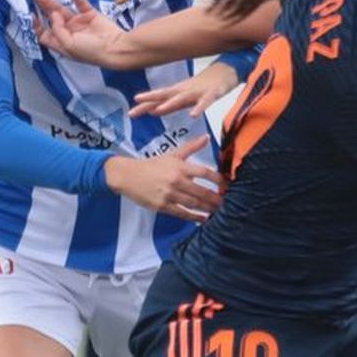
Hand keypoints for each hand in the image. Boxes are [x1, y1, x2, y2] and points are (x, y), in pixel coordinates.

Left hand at [30, 0, 122, 64]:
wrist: (115, 48)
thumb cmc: (92, 52)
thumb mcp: (68, 45)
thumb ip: (57, 29)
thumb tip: (53, 14)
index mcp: (62, 43)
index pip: (45, 34)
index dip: (37, 25)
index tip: (32, 14)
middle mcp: (68, 32)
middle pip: (51, 17)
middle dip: (40, 5)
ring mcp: (79, 22)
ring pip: (61, 8)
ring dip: (50, 0)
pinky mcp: (90, 14)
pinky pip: (80, 2)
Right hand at [103, 135, 223, 220]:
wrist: (128, 175)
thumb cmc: (151, 165)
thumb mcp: (172, 154)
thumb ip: (191, 147)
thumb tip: (206, 137)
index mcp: (179, 167)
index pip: (204, 172)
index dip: (218, 179)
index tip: (228, 185)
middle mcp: (176, 180)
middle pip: (201, 191)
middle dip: (216, 199)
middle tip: (227, 203)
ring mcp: (169, 194)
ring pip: (193, 204)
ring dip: (207, 209)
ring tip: (219, 211)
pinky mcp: (162, 206)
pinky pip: (181, 213)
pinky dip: (193, 217)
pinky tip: (203, 219)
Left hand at [129, 62, 239, 118]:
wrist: (227, 70)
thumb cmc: (205, 84)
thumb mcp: (185, 96)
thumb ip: (169, 105)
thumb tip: (152, 111)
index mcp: (178, 92)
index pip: (158, 98)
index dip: (144, 105)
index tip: (130, 113)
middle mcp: (184, 90)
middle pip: (164, 96)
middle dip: (149, 102)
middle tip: (134, 111)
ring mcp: (197, 91)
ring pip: (181, 98)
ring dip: (169, 104)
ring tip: (158, 109)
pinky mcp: (211, 94)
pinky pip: (204, 102)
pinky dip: (198, 108)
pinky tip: (193, 116)